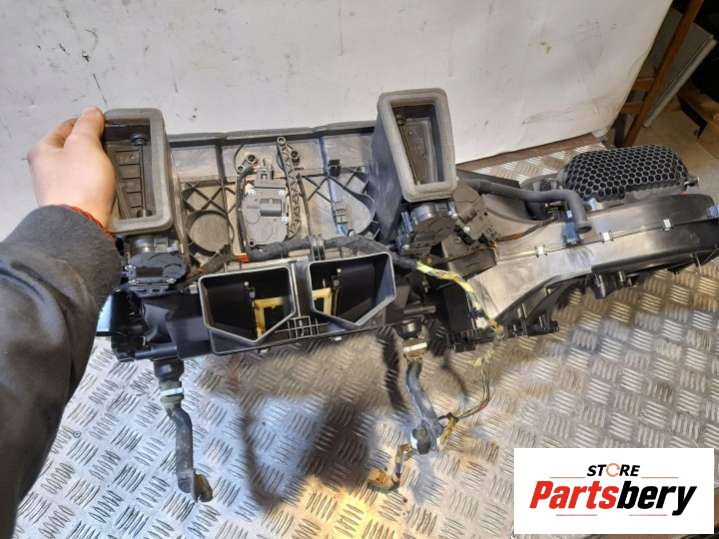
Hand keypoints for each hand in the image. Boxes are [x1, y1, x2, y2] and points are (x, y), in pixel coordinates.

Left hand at [27, 107, 114, 226]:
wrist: (82, 224)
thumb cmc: (77, 186)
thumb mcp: (85, 144)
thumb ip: (89, 125)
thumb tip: (92, 112)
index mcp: (43, 150)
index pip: (67, 126)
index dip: (88, 123)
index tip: (104, 124)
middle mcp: (46, 170)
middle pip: (74, 149)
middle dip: (94, 147)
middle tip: (110, 148)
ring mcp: (59, 188)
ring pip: (82, 169)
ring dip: (97, 168)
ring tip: (110, 170)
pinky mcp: (74, 204)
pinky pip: (88, 187)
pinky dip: (98, 184)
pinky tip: (106, 186)